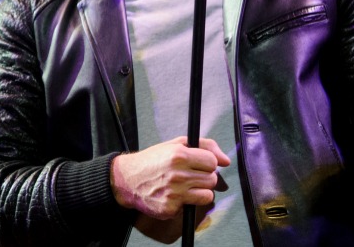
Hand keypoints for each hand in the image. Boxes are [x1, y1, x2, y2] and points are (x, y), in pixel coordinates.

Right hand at [111, 136, 229, 221]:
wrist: (127, 179)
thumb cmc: (153, 160)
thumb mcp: (176, 144)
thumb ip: (205, 146)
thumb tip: (226, 160)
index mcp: (179, 156)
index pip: (212, 162)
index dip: (207, 162)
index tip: (199, 163)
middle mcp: (177, 175)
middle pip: (212, 179)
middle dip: (204, 176)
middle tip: (191, 174)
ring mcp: (174, 194)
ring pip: (207, 195)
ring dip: (199, 191)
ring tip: (186, 185)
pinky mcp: (170, 209)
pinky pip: (191, 207)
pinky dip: (185, 202)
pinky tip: (173, 194)